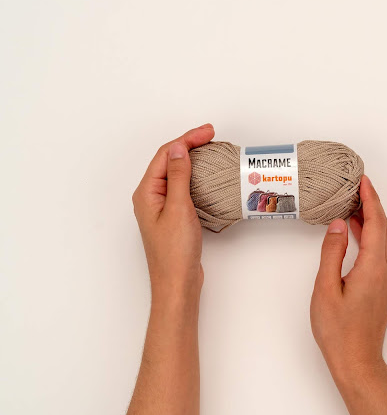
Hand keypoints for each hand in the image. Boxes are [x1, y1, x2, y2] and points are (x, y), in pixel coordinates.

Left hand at [126, 124, 213, 414]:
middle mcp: (151, 197)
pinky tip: (207, 177)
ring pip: (176, 173)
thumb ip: (178, 177)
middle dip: (189, 145)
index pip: (166, 155)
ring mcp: (162, 207)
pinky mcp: (173, 216)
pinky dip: (195, 176)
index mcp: (147, 192)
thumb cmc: (175, 251)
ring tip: (211, 150)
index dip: (187, 139)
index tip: (208, 132)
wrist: (177, 283)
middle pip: (168, 161)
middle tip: (212, 136)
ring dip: (192, 159)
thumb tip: (179, 149)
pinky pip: (182, 187)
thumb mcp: (178, 208)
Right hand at [311, 175, 386, 414]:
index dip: (370, 200)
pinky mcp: (386, 289)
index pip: (376, 224)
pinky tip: (359, 236)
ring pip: (385, 241)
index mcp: (373, 268)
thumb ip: (332, 253)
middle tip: (357, 189)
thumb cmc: (338, 330)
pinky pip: (383, 254)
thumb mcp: (326, 288)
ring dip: (374, 222)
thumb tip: (337, 225)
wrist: (357, 361)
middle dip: (373, 206)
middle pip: (385, 229)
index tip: (364, 181)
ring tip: (355, 208)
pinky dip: (373, 238)